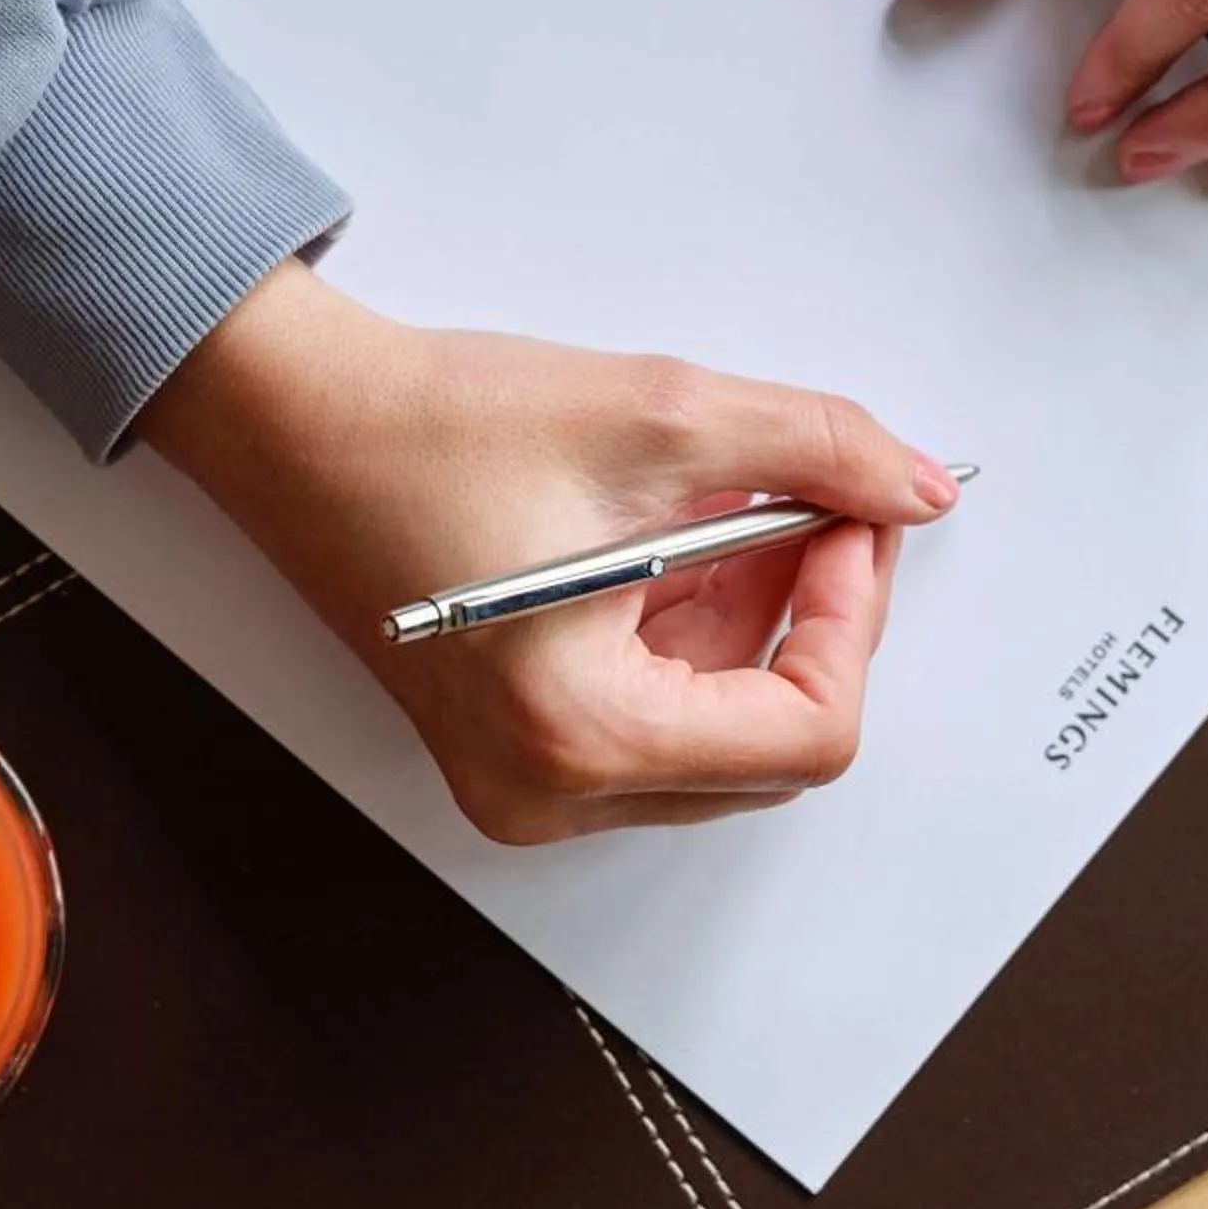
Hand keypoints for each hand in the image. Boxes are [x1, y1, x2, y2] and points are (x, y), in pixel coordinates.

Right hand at [137, 262, 958, 843]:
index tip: (851, 522)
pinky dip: (689, 633)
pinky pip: (654, 717)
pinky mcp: (511, 746)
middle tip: (808, 506)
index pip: (806, 733)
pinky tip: (666, 540)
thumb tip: (915, 486)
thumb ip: (817, 448)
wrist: (293, 420)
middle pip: (766, 746)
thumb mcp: (660, 416)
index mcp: (579, 735)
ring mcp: (523, 780)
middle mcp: (547, 792)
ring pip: (717, 733)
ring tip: (718, 508)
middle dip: (805, 617)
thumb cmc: (431, 427)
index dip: (852, 617)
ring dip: (748, 621)